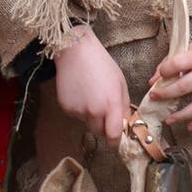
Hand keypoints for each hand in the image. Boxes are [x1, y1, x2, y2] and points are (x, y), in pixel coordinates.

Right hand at [51, 28, 131, 144]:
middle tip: (104, 112)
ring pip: (87, 123)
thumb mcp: (120, 83)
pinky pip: (76, 115)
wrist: (75, 52)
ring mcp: (78, 110)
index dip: (115, 140)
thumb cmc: (101, 64)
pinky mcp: (66, 107)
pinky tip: (80, 92)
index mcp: (111, 105)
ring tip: (91, 95)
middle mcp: (94, 111)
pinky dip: (79, 109)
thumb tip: (125, 123)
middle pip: (100, 133)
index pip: (113, 136)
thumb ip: (124, 106)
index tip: (116, 138)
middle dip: (104, 127)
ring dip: (91, 117)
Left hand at [150, 34, 191, 133]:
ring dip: (181, 115)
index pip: (177, 64)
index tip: (159, 76)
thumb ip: (172, 62)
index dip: (164, 71)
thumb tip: (153, 80)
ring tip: (168, 120)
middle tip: (154, 98)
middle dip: (166, 94)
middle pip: (184, 87)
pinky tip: (189, 127)